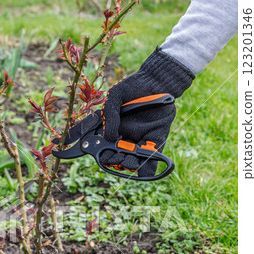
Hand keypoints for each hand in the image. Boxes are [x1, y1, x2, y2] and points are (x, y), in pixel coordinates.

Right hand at [100, 48, 194, 176]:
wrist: (156, 81)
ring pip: (133, 160)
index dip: (101, 155)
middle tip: (116, 157)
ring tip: (128, 162)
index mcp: (114, 130)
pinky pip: (151, 158)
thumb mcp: (115, 98)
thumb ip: (109, 116)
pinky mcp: (155, 141)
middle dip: (115, 161)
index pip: (104, 148)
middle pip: (118, 158)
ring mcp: (140, 141)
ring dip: (129, 165)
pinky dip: (147, 169)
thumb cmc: (133, 88)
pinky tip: (142, 172)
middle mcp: (126, 138)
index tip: (98, 155)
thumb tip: (109, 138)